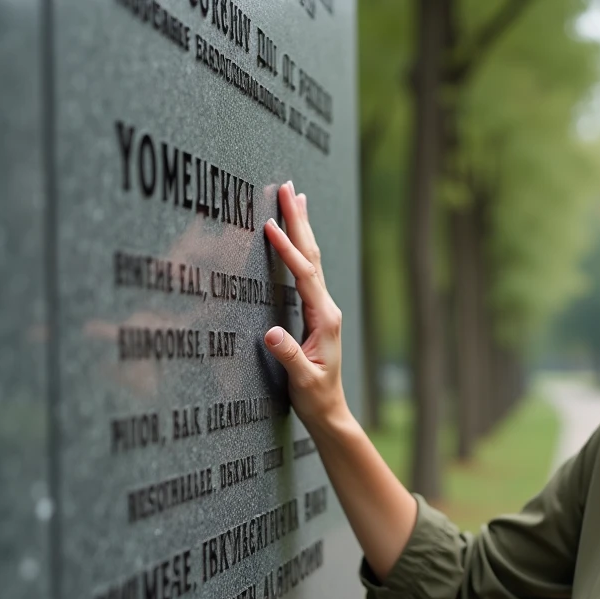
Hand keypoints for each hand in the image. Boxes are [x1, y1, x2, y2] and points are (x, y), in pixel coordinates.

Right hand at [262, 181, 348, 427]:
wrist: (329, 411)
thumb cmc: (315, 397)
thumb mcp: (301, 380)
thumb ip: (288, 356)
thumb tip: (270, 333)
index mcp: (324, 318)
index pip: (303, 275)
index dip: (287, 249)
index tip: (270, 225)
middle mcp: (327, 307)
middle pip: (312, 256)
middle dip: (299, 221)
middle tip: (289, 187)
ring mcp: (323, 308)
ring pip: (311, 260)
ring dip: (302, 227)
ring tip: (295, 197)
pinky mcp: (316, 312)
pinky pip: (306, 272)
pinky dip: (299, 248)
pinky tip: (296, 236)